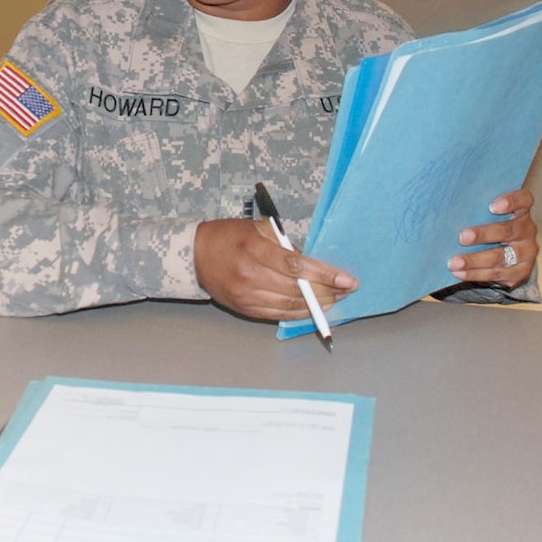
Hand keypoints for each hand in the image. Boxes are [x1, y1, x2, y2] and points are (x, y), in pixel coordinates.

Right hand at [193, 218, 357, 322]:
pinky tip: (313, 307)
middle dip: (327, 290)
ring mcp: (246, 295)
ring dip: (317, 304)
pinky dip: (299, 313)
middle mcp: (249, 275)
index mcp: (252, 249)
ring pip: (290, 305)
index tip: (346, 279)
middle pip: (296, 288)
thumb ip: (284, 243)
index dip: (324, 274)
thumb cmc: (228, 236)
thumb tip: (312, 263)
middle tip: (346, 288)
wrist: (195, 256)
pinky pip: (278, 314)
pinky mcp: (244, 308)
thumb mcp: (257, 227)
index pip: (295, 266)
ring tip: (335, 298)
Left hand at [447, 188, 537, 288]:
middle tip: (462, 237)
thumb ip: (476, 211)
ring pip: (500, 256)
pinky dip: (476, 274)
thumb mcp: (487, 217)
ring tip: (454, 263)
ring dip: (474, 260)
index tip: (492, 207)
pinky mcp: (521, 271)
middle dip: (483, 234)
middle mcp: (527, 230)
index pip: (523, 200)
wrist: (508, 257)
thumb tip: (445, 208)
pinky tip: (460, 273)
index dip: (511, 202)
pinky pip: (497, 274)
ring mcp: (526, 252)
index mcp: (520, 212)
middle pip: (507, 230)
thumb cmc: (490, 228)